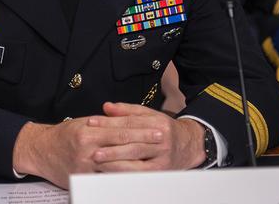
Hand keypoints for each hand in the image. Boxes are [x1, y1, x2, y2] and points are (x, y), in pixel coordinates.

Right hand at [11, 104, 175, 188]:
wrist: (39, 150)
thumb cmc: (62, 136)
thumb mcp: (82, 124)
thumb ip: (103, 124)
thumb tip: (126, 122)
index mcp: (88, 129)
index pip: (120, 127)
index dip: (140, 127)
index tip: (156, 126)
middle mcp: (87, 145)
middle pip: (121, 143)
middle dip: (144, 141)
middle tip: (162, 139)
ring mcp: (85, 164)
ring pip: (116, 163)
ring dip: (137, 161)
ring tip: (155, 159)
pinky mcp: (83, 178)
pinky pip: (106, 179)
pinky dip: (121, 178)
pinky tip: (134, 177)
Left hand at [87, 103, 204, 171]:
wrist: (189, 146)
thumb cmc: (163, 130)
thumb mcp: (149, 115)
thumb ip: (127, 111)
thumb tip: (106, 106)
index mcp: (157, 122)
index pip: (129, 122)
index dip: (108, 122)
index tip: (91, 122)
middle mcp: (161, 139)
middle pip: (131, 139)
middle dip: (109, 141)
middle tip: (90, 142)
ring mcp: (162, 156)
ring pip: (135, 156)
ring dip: (114, 158)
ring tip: (96, 157)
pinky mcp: (161, 171)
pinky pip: (139, 172)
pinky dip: (123, 171)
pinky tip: (110, 169)